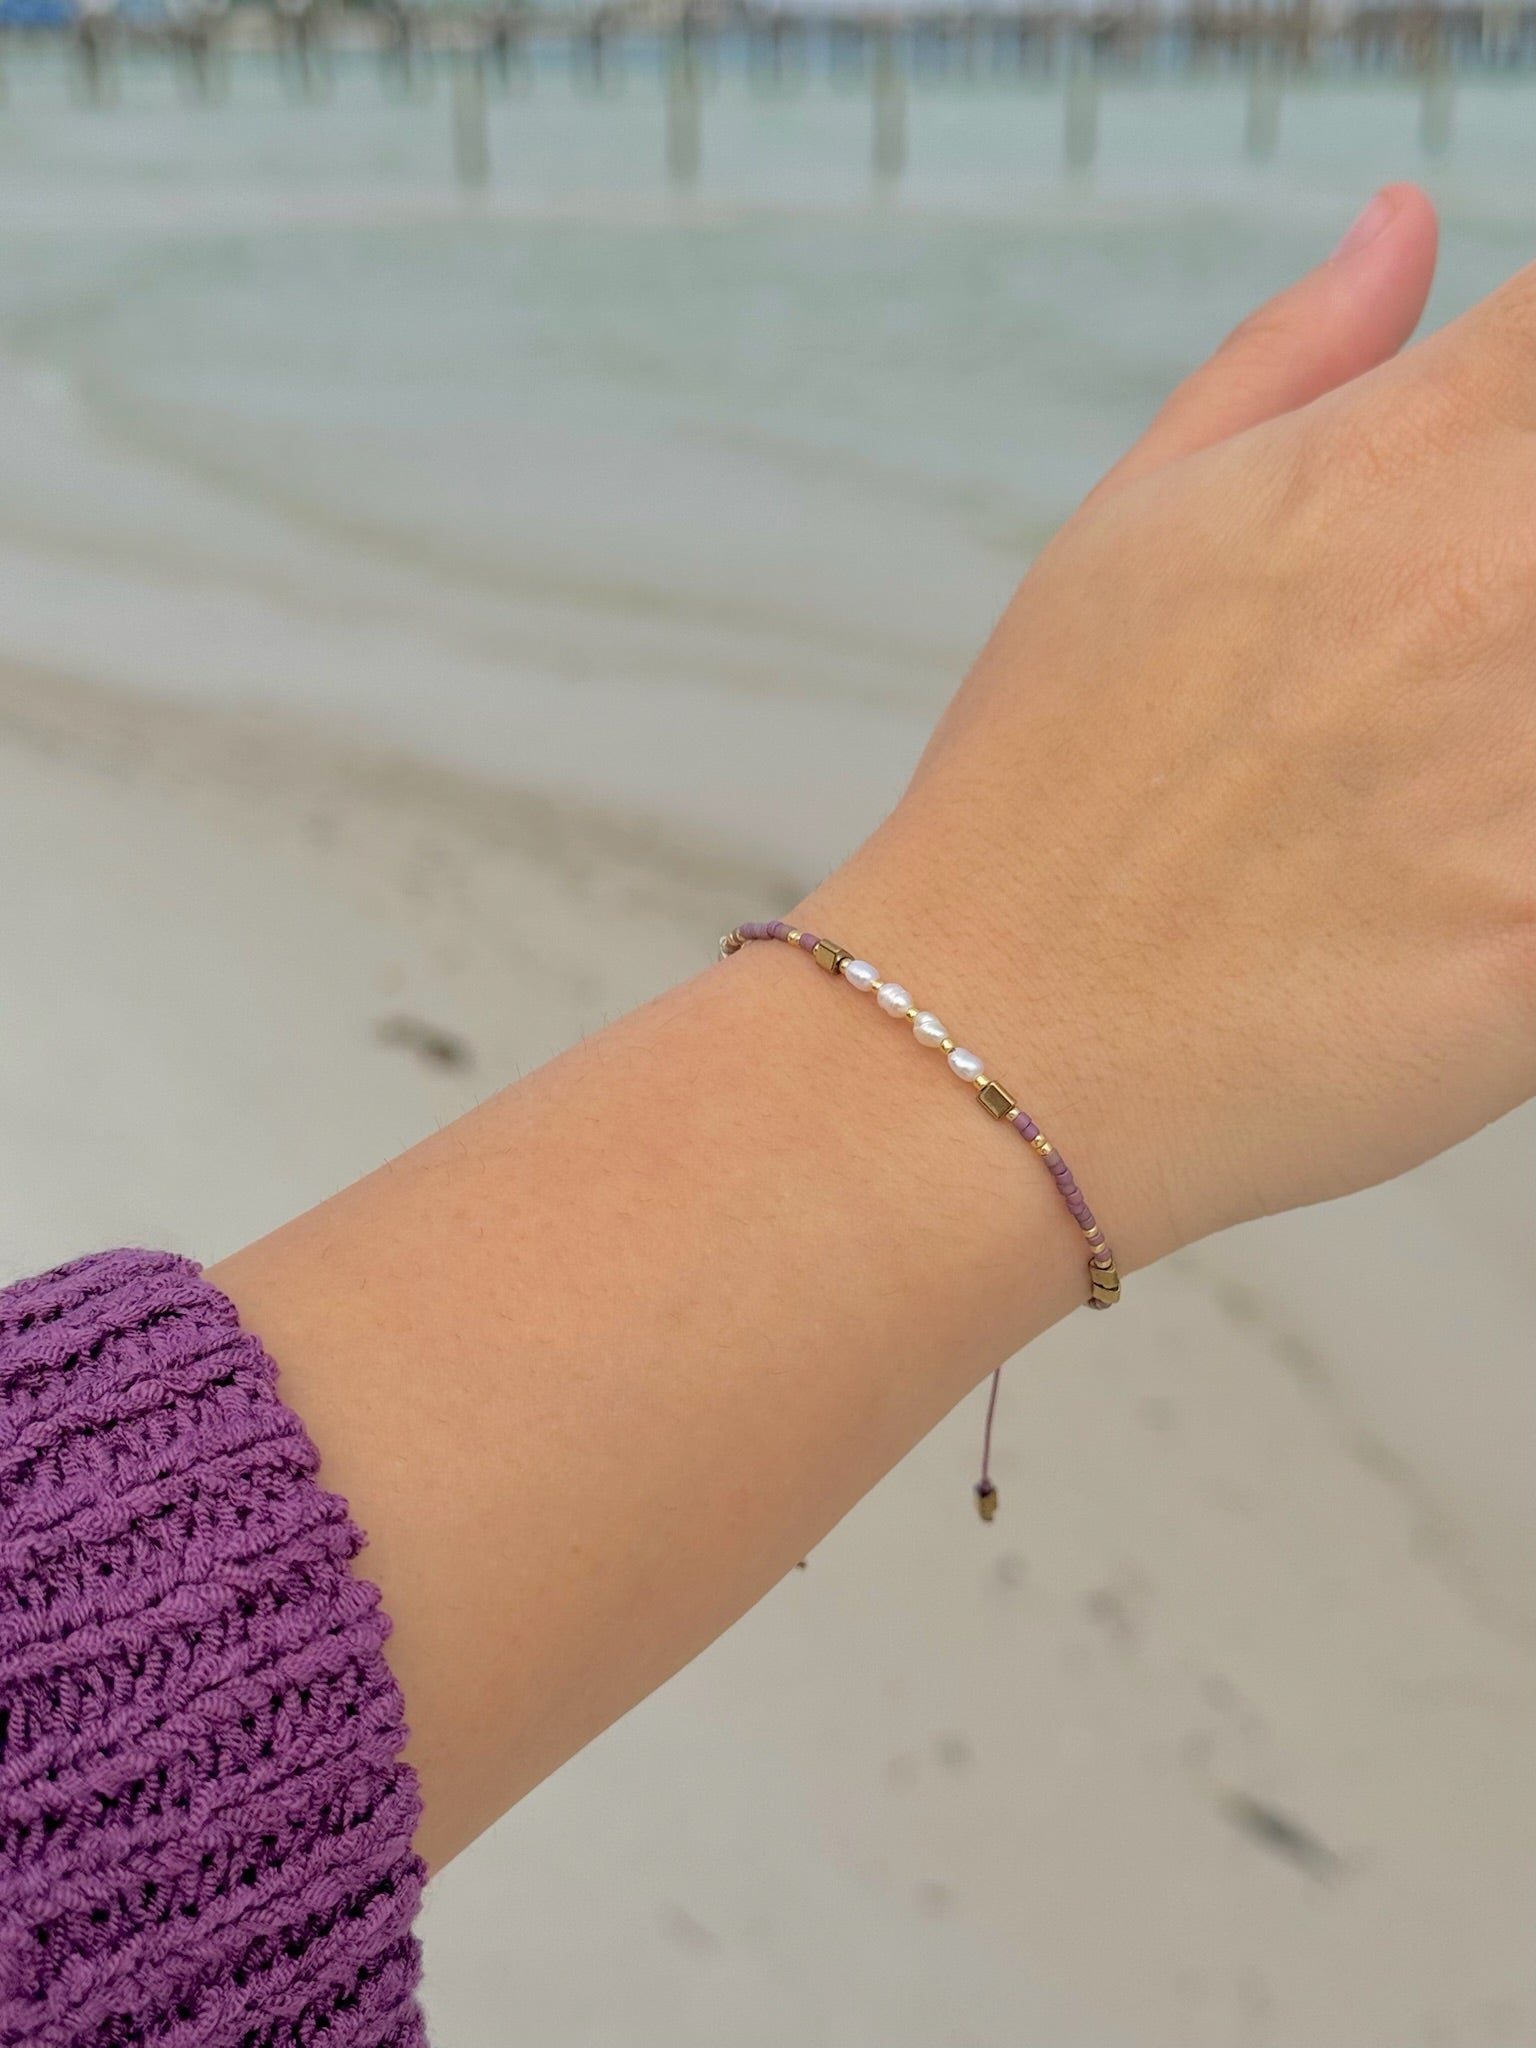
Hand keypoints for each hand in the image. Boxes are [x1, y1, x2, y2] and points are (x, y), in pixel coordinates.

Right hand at [801, 184, 1534, 1270]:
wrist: (988, 1042)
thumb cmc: (1040, 793)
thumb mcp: (1129, 534)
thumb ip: (1288, 359)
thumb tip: (1404, 219)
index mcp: (1399, 457)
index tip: (1492, 478)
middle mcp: (1497, 584)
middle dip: (1522, 590)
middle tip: (1441, 669)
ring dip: (1523, 718)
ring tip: (1427, 775)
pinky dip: (1527, 861)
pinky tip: (1453, 878)